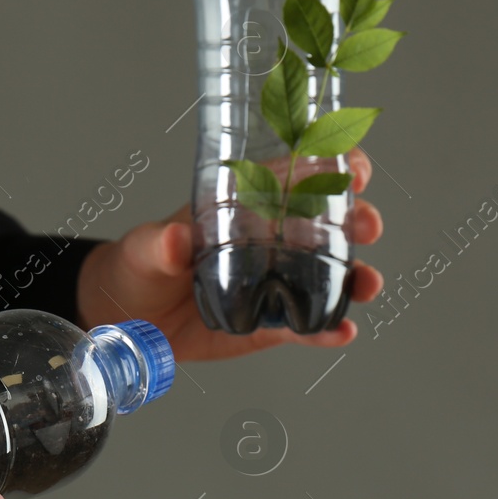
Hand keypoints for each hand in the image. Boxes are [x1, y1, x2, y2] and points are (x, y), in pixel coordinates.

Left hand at [75, 147, 383, 360]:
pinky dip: (329, 329)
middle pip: (325, 225)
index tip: (355, 167)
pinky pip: (308, 327)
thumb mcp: (145, 248)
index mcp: (243, 208)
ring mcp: (275, 283)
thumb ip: (161, 243)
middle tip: (369, 225)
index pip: (294, 177)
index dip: (331, 167)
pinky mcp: (271, 326)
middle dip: (356, 220)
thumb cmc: (138, 266)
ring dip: (356, 276)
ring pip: (328, 276)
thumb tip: (175, 239)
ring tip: (368, 284)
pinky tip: (343, 331)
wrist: (128, 319)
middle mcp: (269, 242)